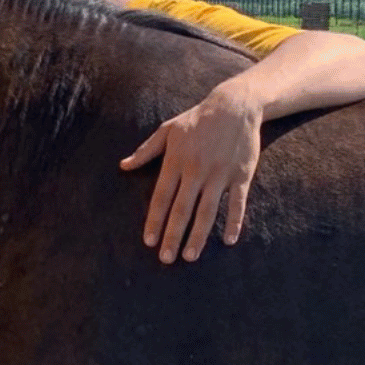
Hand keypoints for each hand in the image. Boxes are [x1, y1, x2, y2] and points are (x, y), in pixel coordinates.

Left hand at [120, 86, 261, 263]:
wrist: (235, 105)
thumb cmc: (196, 119)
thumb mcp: (167, 130)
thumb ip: (145, 151)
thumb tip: (123, 166)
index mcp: (176, 160)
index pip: (162, 197)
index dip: (154, 220)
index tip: (149, 241)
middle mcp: (196, 169)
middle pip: (182, 209)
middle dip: (173, 235)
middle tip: (166, 259)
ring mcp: (220, 173)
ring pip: (207, 210)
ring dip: (199, 235)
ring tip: (190, 256)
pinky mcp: (241, 174)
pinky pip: (238, 202)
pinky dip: (234, 221)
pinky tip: (229, 240)